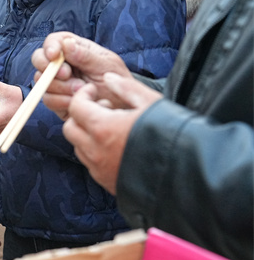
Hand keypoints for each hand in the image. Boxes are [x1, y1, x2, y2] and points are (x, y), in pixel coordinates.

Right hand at [31, 32, 131, 119]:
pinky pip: (47, 99)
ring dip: (60, 87)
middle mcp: (62, 64)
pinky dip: (60, 101)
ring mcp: (57, 83)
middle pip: (39, 59)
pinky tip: (74, 102)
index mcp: (76, 50)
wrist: (122, 110)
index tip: (54, 55)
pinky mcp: (56, 100)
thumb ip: (86, 56)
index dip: (50, 46)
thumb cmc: (118, 84)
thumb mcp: (107, 66)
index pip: (54, 41)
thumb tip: (66, 44)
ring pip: (42, 81)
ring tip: (81, 90)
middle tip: (66, 75)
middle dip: (49, 68)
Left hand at [63, 72, 161, 193]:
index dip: (82, 95)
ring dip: (87, 133)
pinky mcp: (106, 182)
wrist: (190, 172)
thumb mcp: (151, 103)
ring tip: (112, 127)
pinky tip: (117, 144)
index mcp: (103, 128)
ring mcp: (99, 170)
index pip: (75, 107)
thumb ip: (125, 87)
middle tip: (103, 108)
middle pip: (70, 128)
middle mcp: (96, 151)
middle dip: (80, 115)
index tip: (94, 90)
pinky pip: (90, 163)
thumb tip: (108, 77)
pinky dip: (95, 150)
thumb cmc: (172, 134)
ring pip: (78, 147)